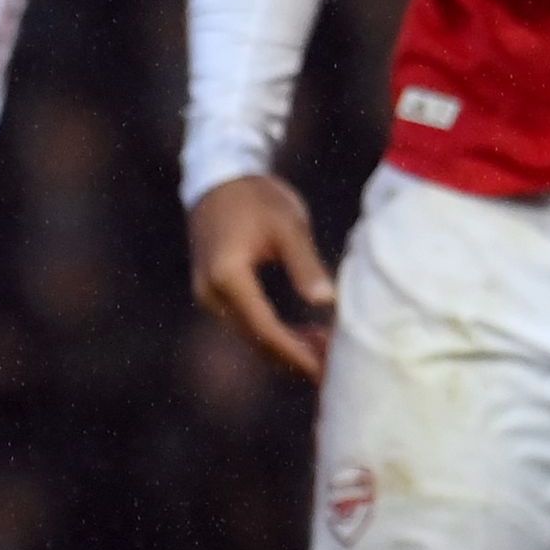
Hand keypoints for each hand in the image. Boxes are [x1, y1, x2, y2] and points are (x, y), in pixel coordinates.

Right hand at [188, 175, 337, 380]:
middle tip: (339, 368)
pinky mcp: (217, 294)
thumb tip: (327, 303)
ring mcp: (210, 295)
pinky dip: (278, 335)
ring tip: (332, 351)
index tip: (327, 371)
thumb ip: (305, 265)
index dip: (297, 353)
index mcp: (227, 276)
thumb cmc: (258, 198)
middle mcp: (211, 292)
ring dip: (290, 348)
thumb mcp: (289, 226)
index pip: (265, 328)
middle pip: (257, 340)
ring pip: (253, 337)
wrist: (221, 179)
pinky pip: (249, 324)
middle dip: (298, 358)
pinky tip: (311, 335)